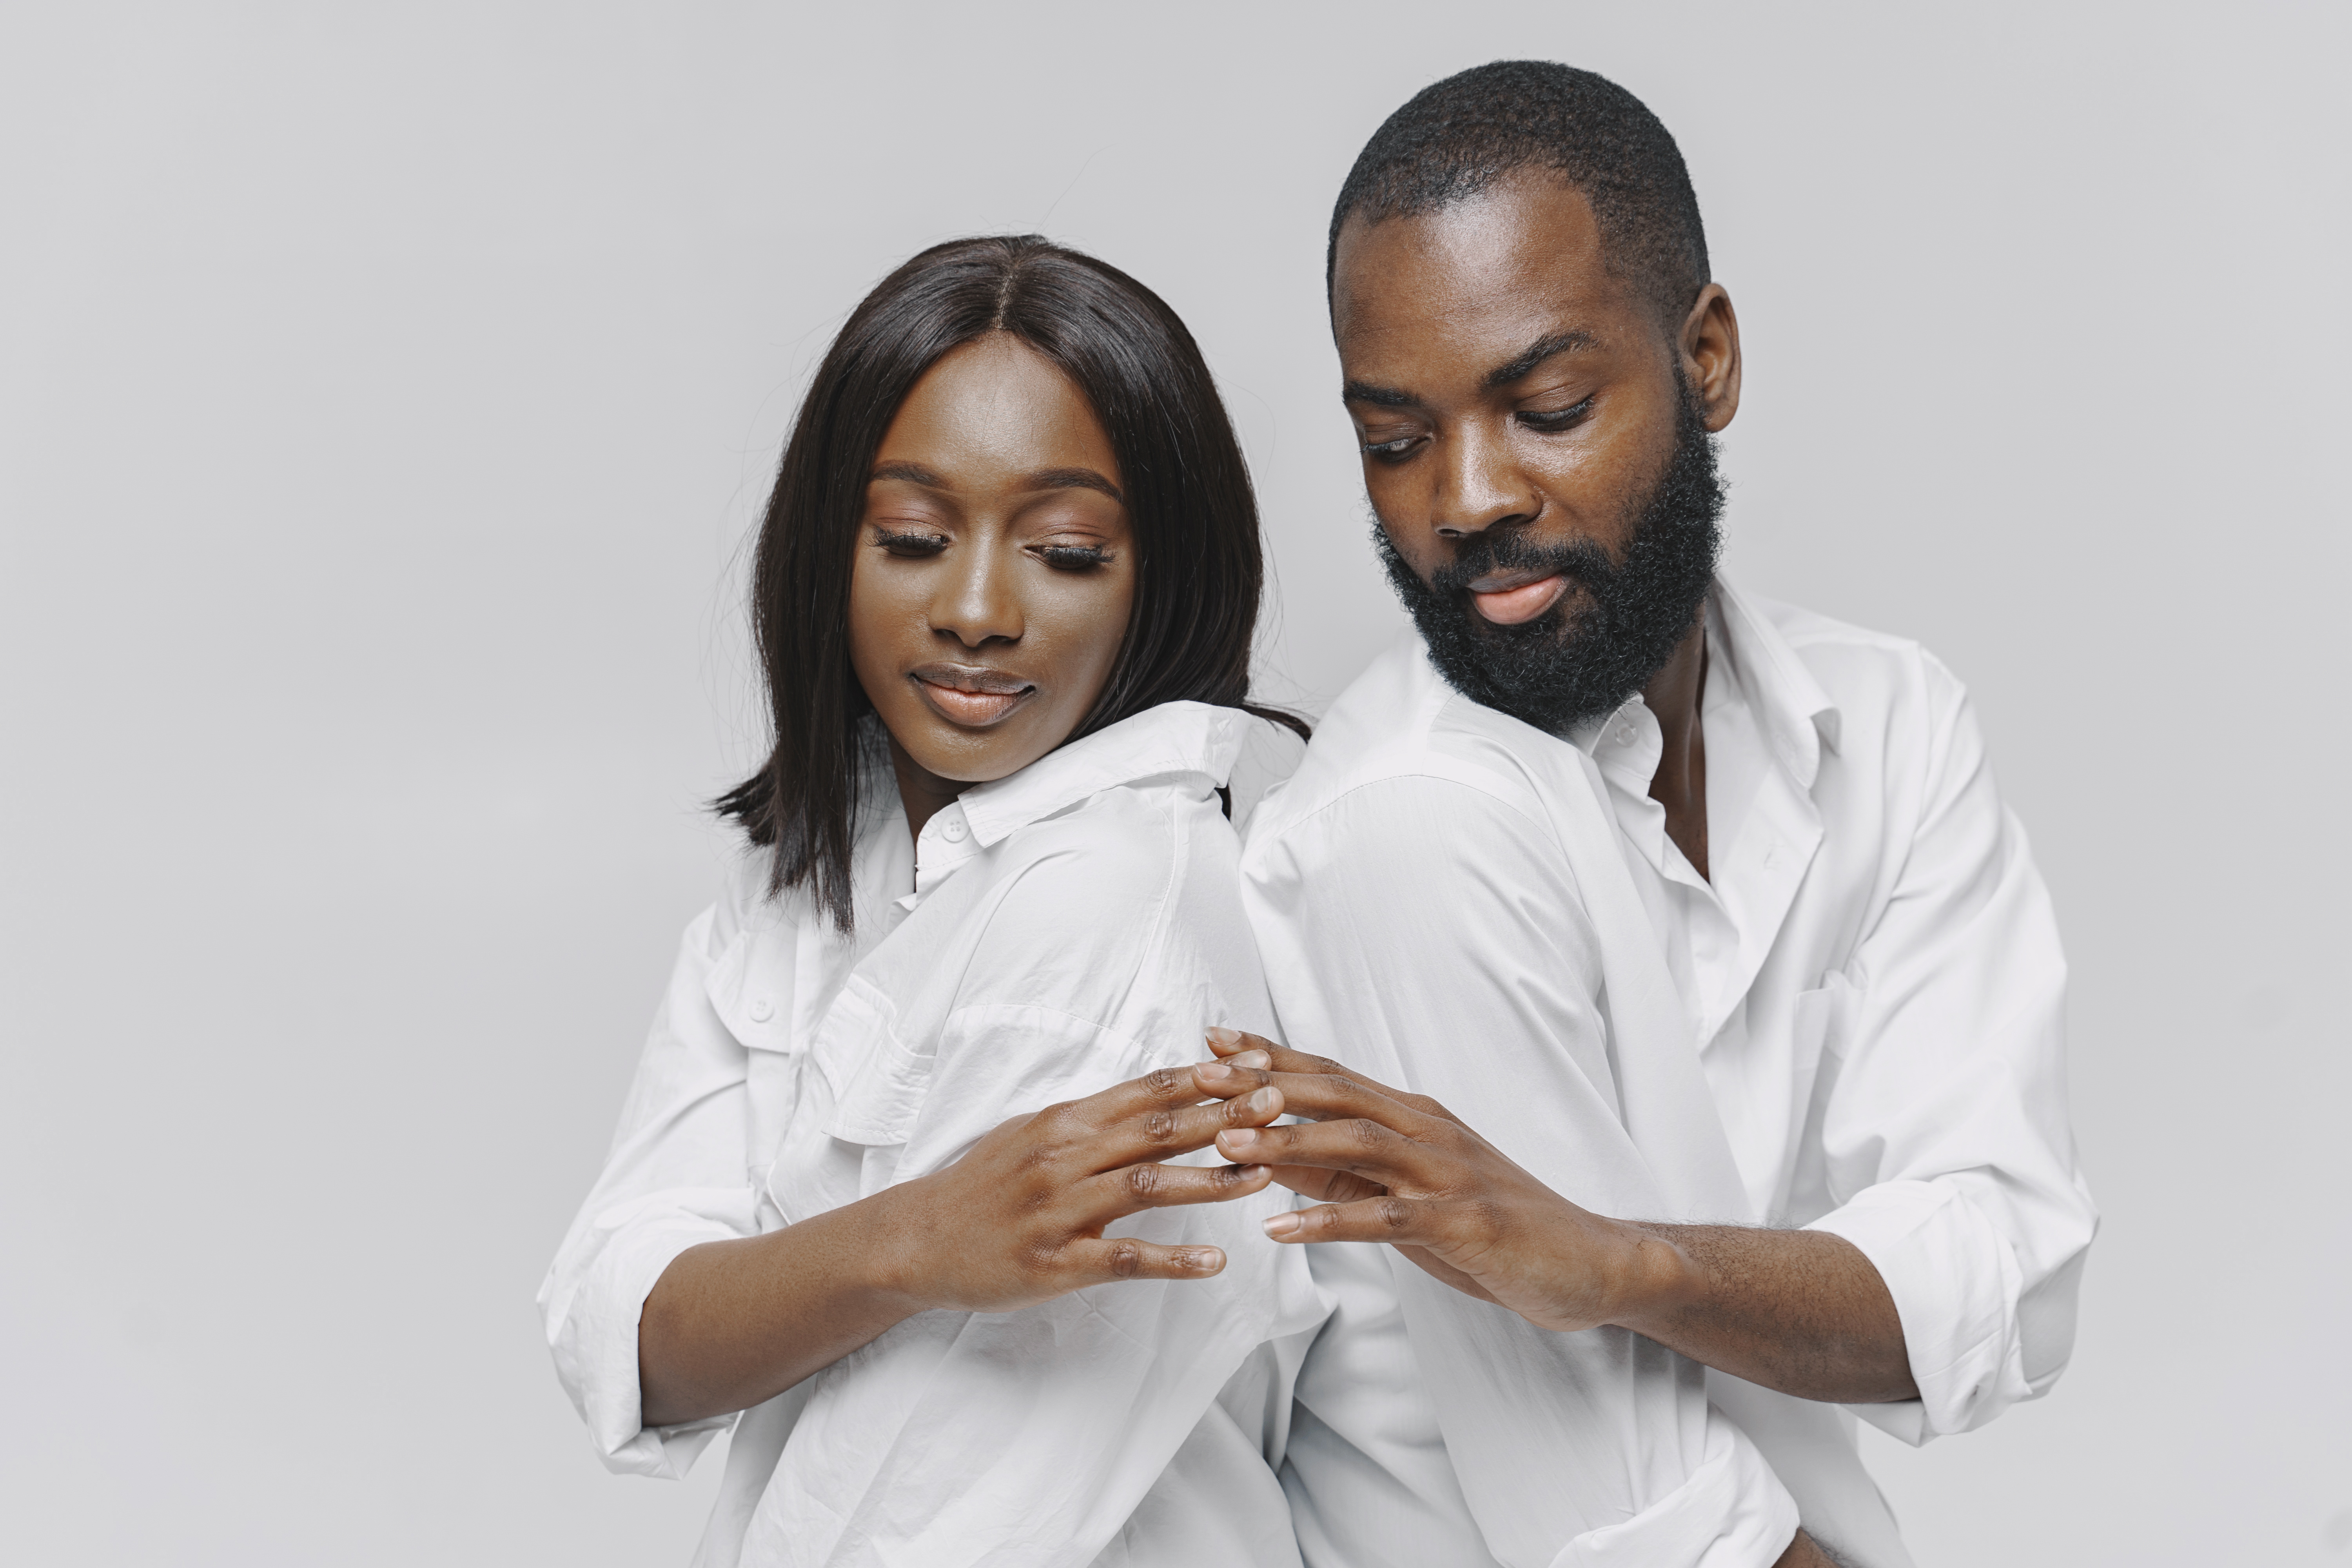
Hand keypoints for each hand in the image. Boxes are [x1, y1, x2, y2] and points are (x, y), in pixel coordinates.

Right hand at [877, 1062, 1288, 1314]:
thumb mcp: (1035, 1133)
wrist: (918, 1239)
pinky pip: (1122, 1258)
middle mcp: (1063, 1157)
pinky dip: (1172, 1259)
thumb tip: (1159, 1093)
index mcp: (1064, 1121)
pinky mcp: (1055, 1263)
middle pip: (1154, 1130)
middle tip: (1278, 1105)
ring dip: (1209, 1181)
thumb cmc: (985, 1185)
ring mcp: (1058, 1211)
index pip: (1145, 1091)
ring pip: (1144, 1187)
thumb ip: (1095, 1118)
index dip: (1203, 1077)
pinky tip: (1214, 1261)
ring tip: (1262, 1177)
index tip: (1255, 1064)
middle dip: (1221, 1116)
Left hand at [1195, 1030, 1702, 1333]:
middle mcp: (1427, 1129)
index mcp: (1412, 1116)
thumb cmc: (1488, 1226)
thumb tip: (1269, 1152)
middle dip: (1265, 1082)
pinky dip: (1331, 1223)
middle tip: (1201, 1078)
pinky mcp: (1463, 1222)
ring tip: (1227, 1147)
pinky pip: (1386, 1219)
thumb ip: (1343, 1169)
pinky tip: (1282, 1233)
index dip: (1270, 1054)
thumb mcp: (1403, 1191)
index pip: (1330, 1073)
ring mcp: (1447, 1173)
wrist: (1586, 1261)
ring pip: (1357, 1142)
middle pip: (1336, 1091)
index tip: (1210, 1040)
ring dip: (1289, 1142)